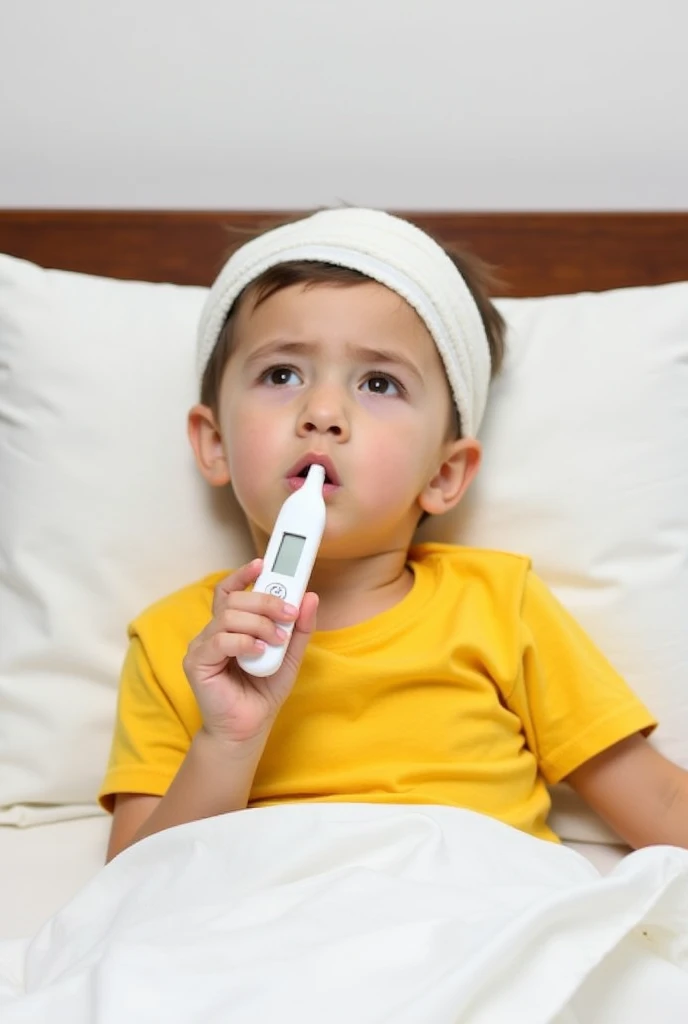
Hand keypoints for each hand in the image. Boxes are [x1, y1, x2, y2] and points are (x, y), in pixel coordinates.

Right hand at [183, 558, 317, 744]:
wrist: (248, 728)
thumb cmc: (263, 691)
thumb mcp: (290, 656)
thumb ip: (300, 629)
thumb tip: (310, 597)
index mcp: (232, 626)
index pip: (231, 591)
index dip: (243, 575)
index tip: (263, 564)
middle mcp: (213, 632)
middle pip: (234, 600)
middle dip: (265, 601)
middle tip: (289, 614)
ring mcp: (202, 646)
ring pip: (228, 616)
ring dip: (259, 624)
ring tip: (276, 641)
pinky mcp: (197, 663)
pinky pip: (220, 640)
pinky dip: (244, 642)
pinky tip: (259, 653)